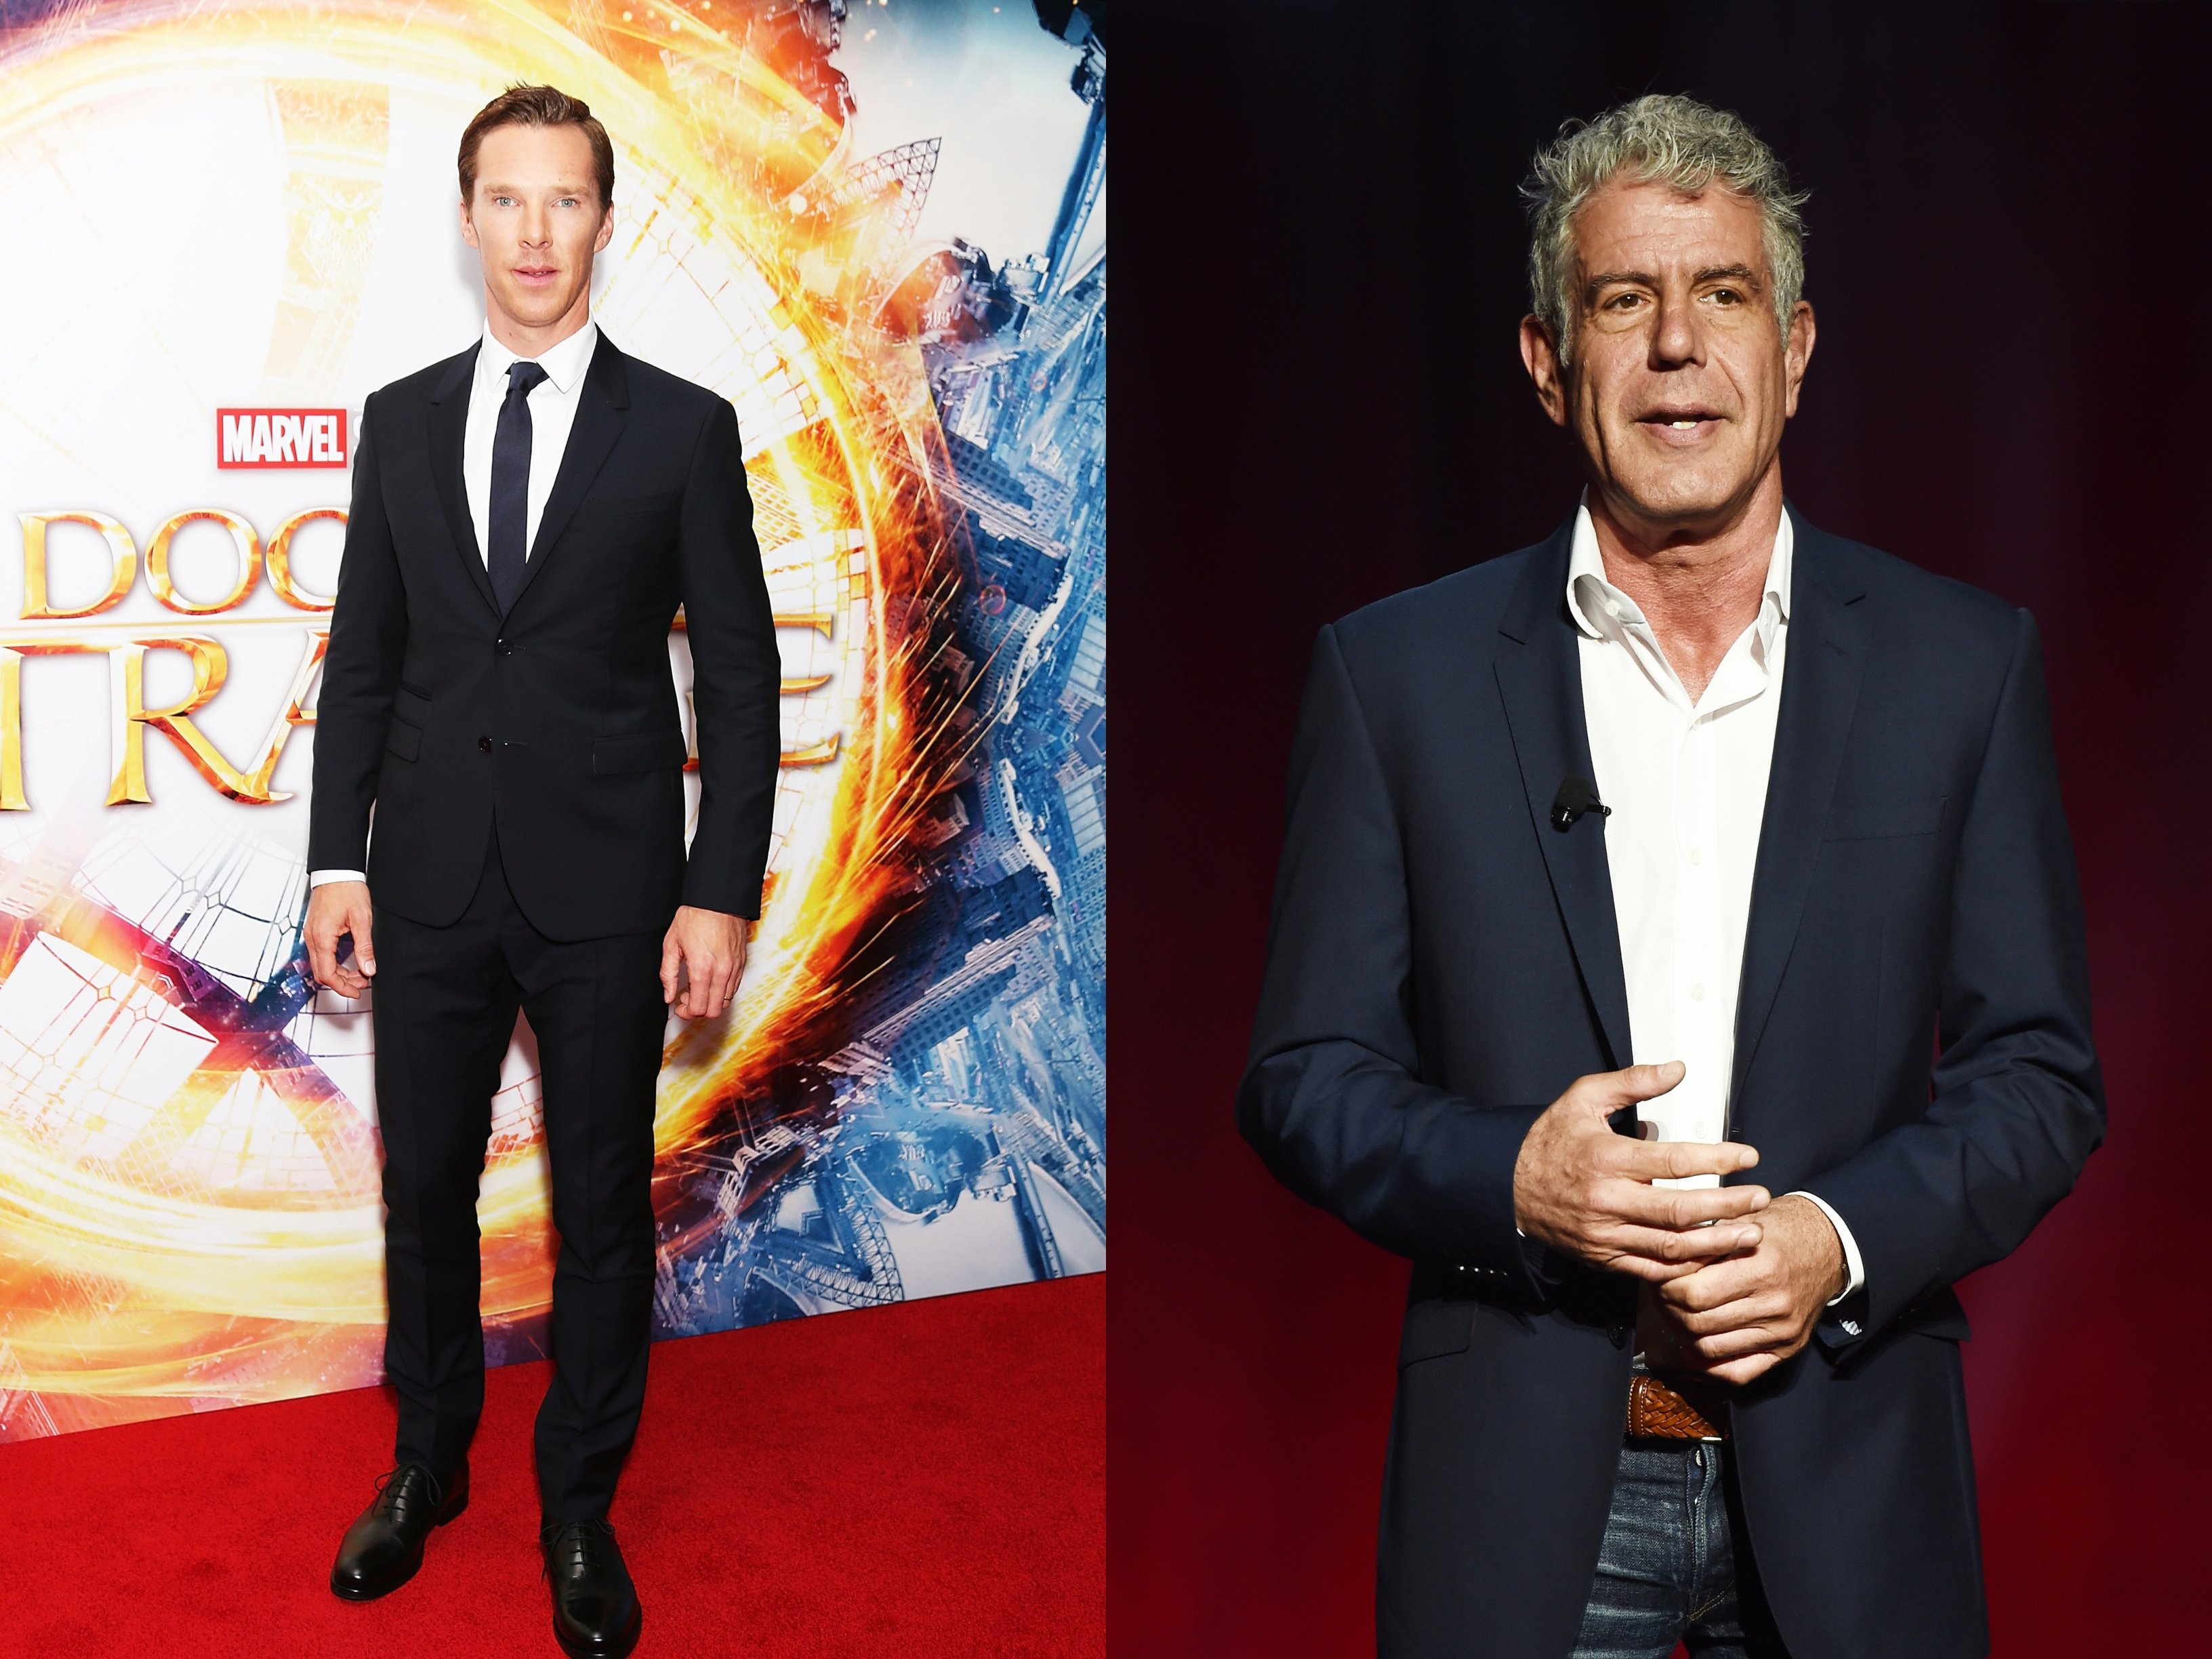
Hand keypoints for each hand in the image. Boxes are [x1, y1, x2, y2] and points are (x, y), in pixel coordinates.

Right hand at [303, 880, 375, 998]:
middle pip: (322, 972)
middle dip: (342, 982)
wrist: (336, 872)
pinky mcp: (314, 931)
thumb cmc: (347, 890)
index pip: (327, 974)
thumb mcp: (362, 920)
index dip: (342, 987)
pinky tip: (349, 961)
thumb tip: (368, 969)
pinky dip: (334, 962)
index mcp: (322, 938)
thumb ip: (364, 947)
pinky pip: (321, 954)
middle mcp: (312, 938)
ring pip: (321, 964)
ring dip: (339, 972)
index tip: (357, 992)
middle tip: (363, 983)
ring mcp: (311, 934)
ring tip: (360, 973)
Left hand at [660, 905, 747, 1019]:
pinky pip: (734, 988)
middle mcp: (721, 972)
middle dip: (698, 1011)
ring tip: (698, 988)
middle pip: (714, 1011)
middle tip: (687, 998)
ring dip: (710, 1001)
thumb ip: (668, 974)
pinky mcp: (742, 963)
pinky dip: (721, 991)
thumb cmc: (694, 917)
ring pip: (726, 1002)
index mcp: (702, 969)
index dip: (686, 1013)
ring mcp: (734, 968)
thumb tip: (668, 996)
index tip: (679, 1005)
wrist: (717, 900)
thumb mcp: (671, 945)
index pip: (698, 1008)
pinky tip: (710, 980)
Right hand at [1512, 1060, 1770, 1282]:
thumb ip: (1633, 1082)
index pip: (1674, 1161)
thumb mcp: (1583, 1098)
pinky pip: (1654, 1270)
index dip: (1717, 1159)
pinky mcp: (1605, 1258)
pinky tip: (1713, 1257)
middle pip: (1681, 1210)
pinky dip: (1687, 1268)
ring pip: (1672, 1247)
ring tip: (1751, 1233)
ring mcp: (1607, 1234)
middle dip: (1729, 1206)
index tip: (1749, 1157)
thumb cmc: (1550, 1140)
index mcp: (1607, 1158)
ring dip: (1717, 1242)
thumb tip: (1677, 1070)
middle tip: (1761, 1197)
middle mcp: (1608, 1200)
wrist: (1508, 1188)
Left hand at [1646, 1194, 1847, 1383]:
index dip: (1666, 1286)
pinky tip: (1698, 1343)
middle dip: (1669, 1309)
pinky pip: (1738, 1372)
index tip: (1658, 1275)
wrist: (1829, 1246)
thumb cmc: (1777, 1228)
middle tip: (1661, 1295)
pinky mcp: (1787, 1348)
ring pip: (1711, 1348)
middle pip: (1698, 1322)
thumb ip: (1705, 1239)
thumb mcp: (1742, 1219)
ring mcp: (1783, 1331)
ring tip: (1676, 1313)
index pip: (1694, 1292)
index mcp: (1761, 1267)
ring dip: (1684, 1334)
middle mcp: (1775, 1304)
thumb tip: (1659, 1256)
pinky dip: (1711, 1363)